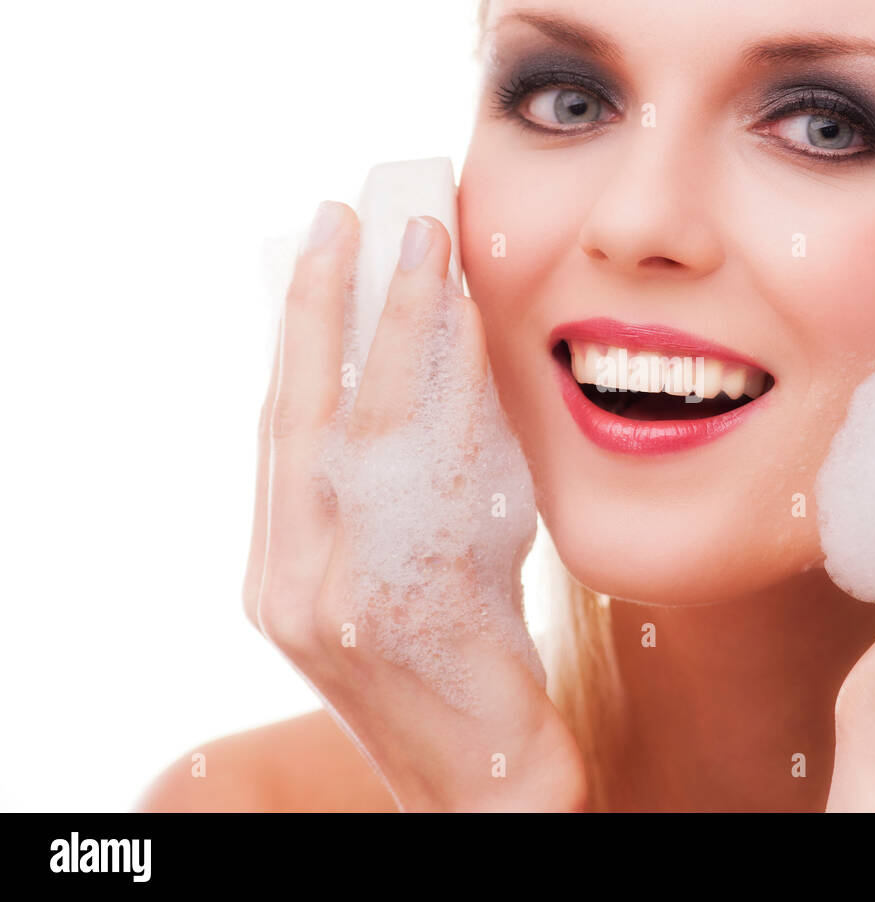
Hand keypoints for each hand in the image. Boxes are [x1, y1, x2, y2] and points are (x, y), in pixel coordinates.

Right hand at [242, 201, 585, 810]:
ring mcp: (328, 594)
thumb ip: (388, 488)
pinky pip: (421, 473)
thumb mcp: (400, 570)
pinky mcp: (386, 603)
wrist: (482, 775)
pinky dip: (443, 389)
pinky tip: (463, 326)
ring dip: (390, 325)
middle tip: (344, 214)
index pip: (280, 426)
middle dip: (318, 304)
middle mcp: (288, 575)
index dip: (295, 334)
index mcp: (279, 567)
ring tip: (416, 242)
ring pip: (355, 429)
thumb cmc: (452, 663)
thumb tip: (414, 366)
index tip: (316, 254)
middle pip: (296, 410)